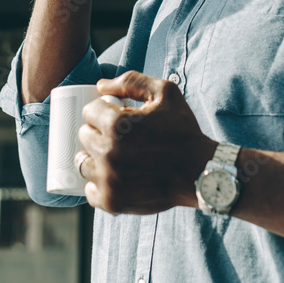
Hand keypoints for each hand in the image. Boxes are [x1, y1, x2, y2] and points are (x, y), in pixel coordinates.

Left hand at [76, 71, 216, 214]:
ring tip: (116, 156)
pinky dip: (99, 184)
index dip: (103, 110)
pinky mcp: (112, 201)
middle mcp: (108, 153)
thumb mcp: (165, 93)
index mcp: (117, 124)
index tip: (117, 116)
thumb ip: (132, 81)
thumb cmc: (183, 131)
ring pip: (83, 163)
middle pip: (83, 136)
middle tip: (120, 136)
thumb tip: (101, 85)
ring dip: (95, 158)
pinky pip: (90, 191)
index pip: (89, 111)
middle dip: (99, 132)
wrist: (200, 171)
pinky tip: (116, 177)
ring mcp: (109, 180)